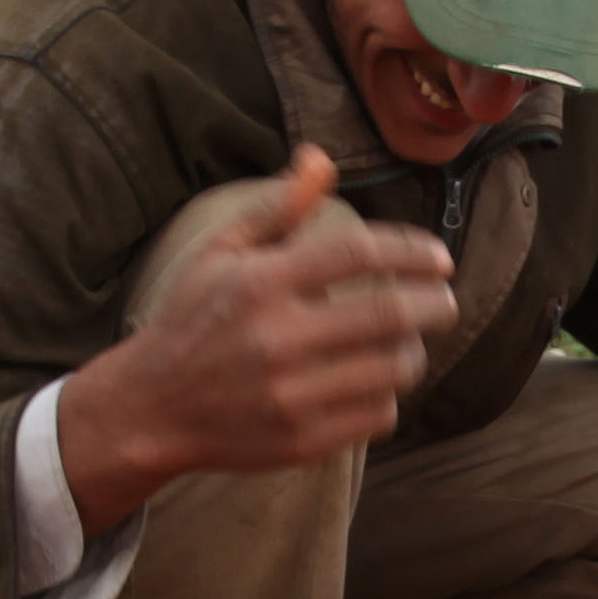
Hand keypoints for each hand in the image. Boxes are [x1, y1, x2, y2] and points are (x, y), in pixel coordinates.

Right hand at [59, 145, 457, 531]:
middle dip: (435, 304)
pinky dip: (387, 396)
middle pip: (389, 314)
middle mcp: (277, 339)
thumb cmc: (193, 320)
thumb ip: (276, 207)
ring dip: (413, 352)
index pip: (358, 253)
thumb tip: (320, 158)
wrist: (151, 409)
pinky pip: (377, 416)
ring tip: (409, 342)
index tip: (440, 258)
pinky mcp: (301, 440)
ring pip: (392, 370)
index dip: (410, 251)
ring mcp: (290, 394)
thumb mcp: (220, 253)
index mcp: (260, 283)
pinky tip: (374, 383)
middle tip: (446, 300)